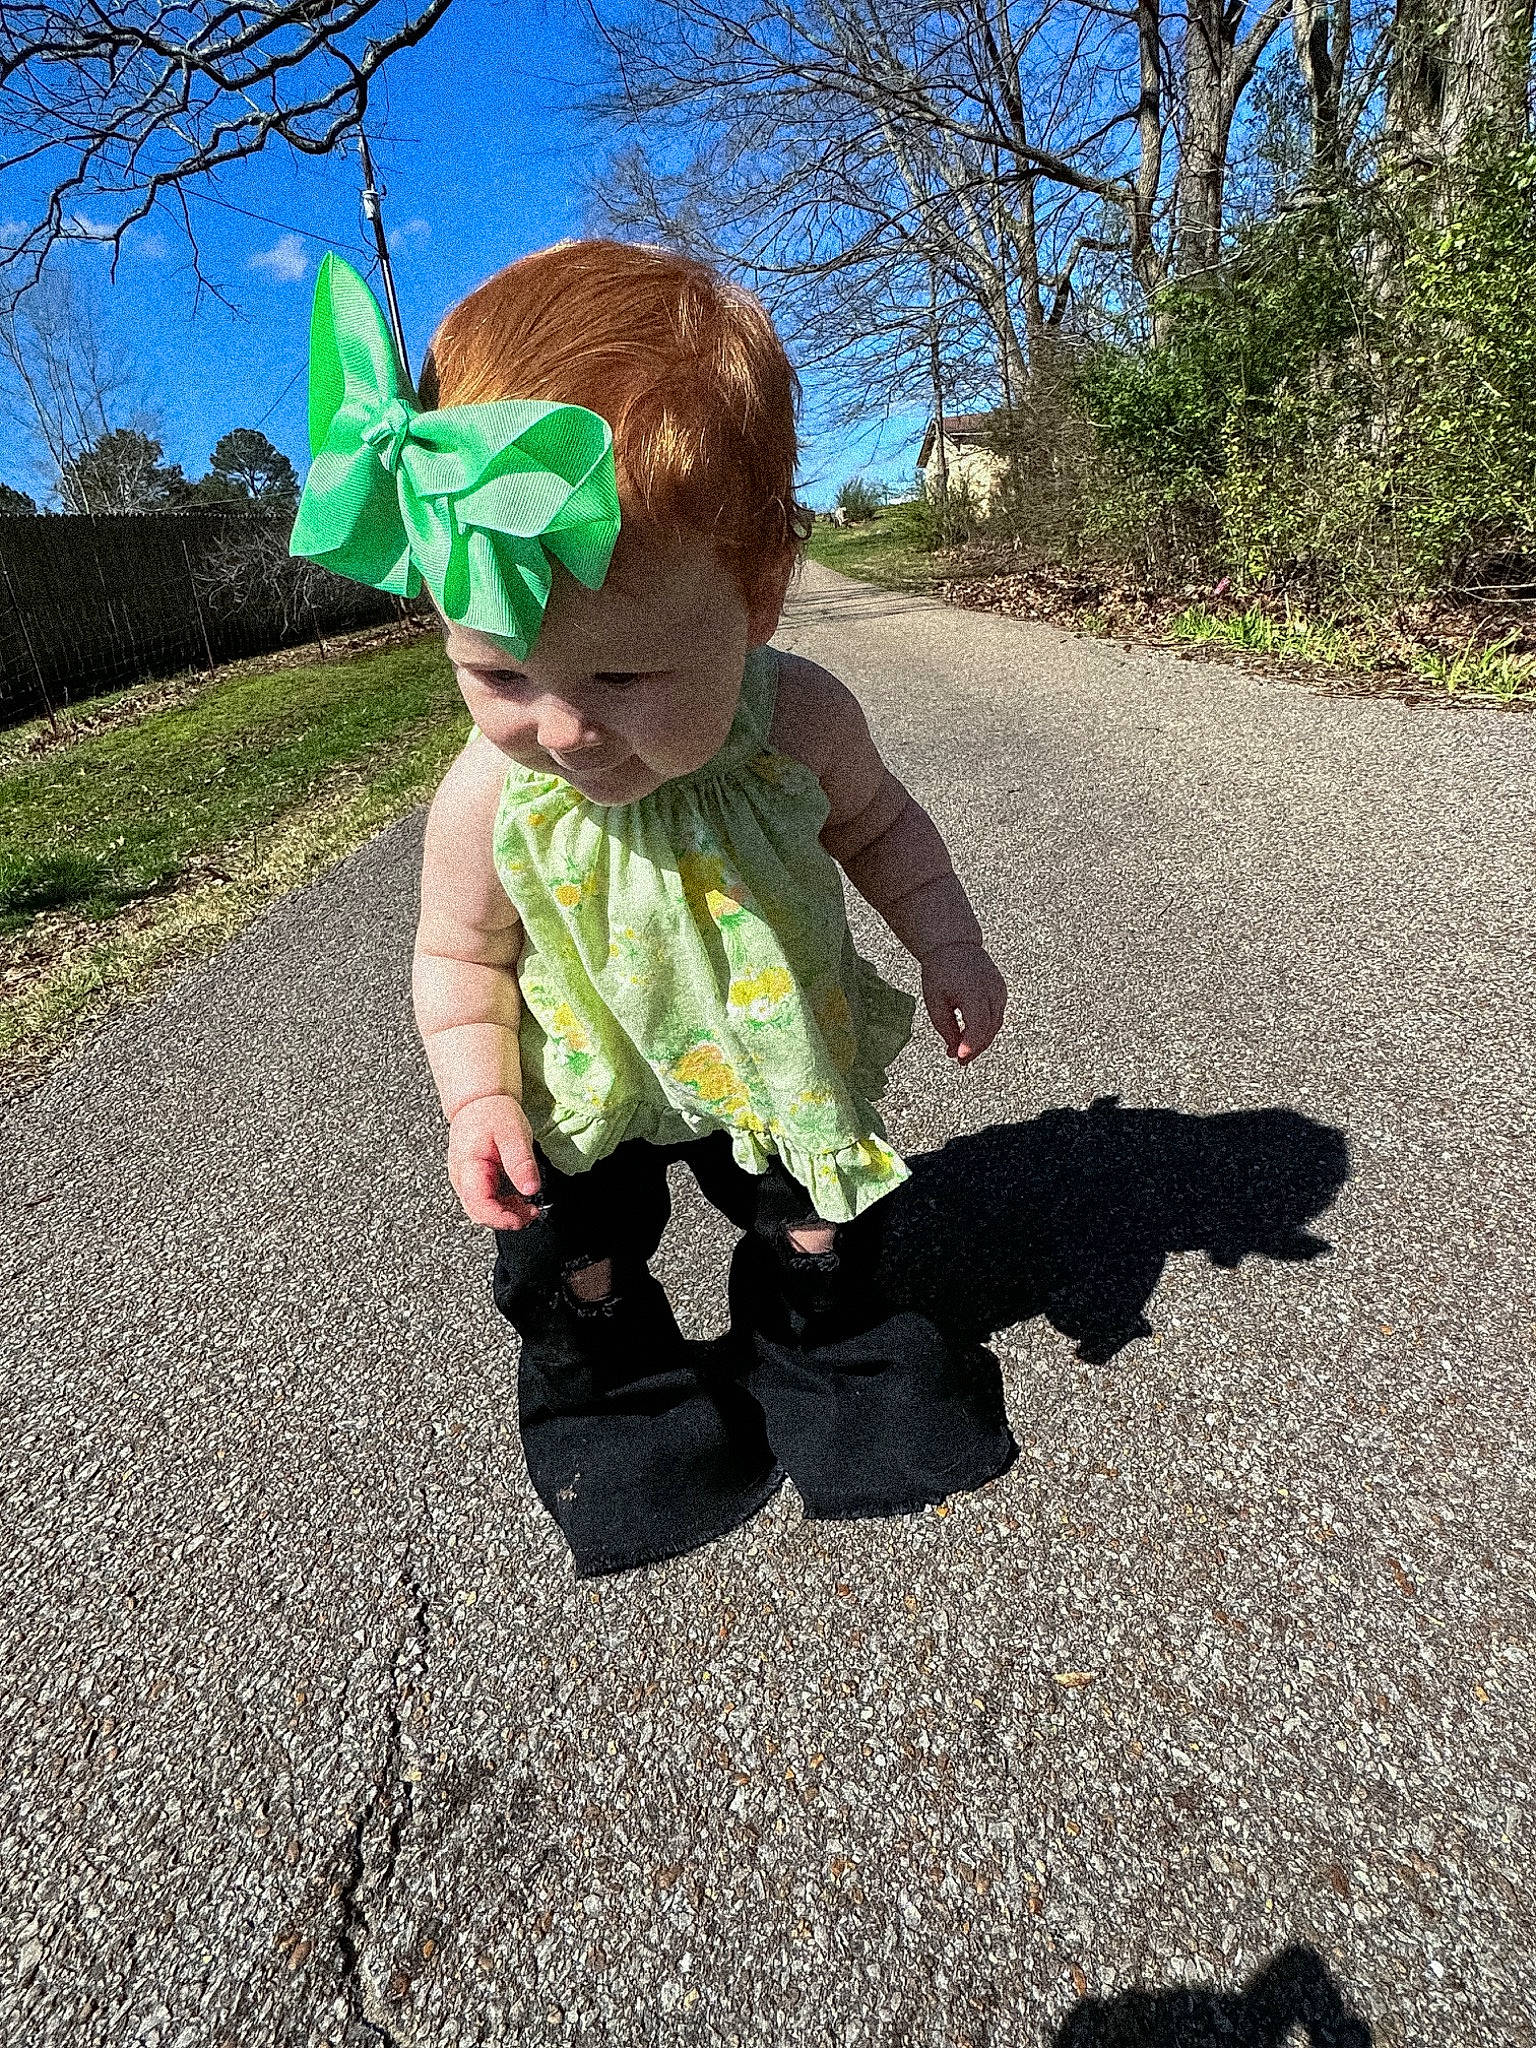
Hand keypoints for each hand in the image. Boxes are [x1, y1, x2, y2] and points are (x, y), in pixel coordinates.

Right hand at [447, 1094, 542, 1228]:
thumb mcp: (513, 1134)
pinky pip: (488, 1200)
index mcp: (468, 1169)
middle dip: (507, 1219)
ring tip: (529, 1206)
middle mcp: (463, 1179)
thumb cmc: (493, 1112)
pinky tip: (520, 1197)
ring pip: (485, 1210)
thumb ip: (521, 1163)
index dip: (501, 1219)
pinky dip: (505, 1204)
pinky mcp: (476, 1180)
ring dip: (507, 1213)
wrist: (481, 1100)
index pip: (480, 1207)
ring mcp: (468, 1181)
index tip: (522, 1219)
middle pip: (481, 1213)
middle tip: (532, 1212)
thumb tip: (531, 1189)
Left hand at [921, 942, 1006, 1064]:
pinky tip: (971, 1036)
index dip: (970, 1044)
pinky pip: (996, 1015)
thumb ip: (946, 1028)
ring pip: (995, 1024)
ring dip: (980, 1041)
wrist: (953, 945)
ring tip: (962, 1051)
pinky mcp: (1000, 992)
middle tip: (959, 1060)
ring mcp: (999, 990)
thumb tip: (955, 1051)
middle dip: (974, 1048)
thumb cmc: (941, 971)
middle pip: (989, 1028)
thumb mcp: (936, 1001)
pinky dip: (985, 1028)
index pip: (977, 1024)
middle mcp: (991, 990)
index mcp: (973, 990)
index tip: (960, 1057)